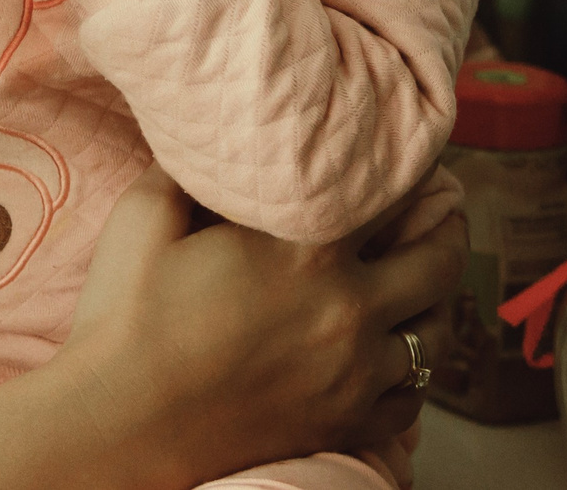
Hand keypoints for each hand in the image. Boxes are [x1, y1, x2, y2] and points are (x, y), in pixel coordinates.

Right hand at [50, 163, 469, 484]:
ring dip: (432, 303)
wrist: (120, 421)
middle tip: (444, 209)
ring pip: (433, 336)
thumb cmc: (126, 317)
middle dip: (446, 227)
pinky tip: (392, 358)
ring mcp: (354, 375)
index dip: (405, 168)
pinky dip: (410, 375)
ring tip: (422, 283)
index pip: (388, 193)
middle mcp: (348, 311)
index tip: (406, 155)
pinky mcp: (344, 425)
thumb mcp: (145, 217)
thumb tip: (205, 142)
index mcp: (306, 251)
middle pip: (437, 261)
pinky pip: (411, 401)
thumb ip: (185, 170)